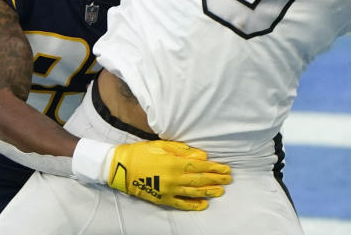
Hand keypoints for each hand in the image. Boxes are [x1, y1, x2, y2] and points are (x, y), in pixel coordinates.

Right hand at [73, 138, 231, 210]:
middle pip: (200, 180)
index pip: (201, 167)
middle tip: (228, 179)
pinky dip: (193, 205)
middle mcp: (174, 178)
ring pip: (194, 192)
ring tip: (220, 191)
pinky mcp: (162, 199)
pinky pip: (181, 204)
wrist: (122, 167)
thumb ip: (183, 151)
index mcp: (175, 162)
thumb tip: (202, 156)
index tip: (226, 168)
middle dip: (216, 179)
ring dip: (209, 191)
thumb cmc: (142, 152)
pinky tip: (203, 204)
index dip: (215, 168)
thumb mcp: (163, 145)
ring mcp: (169, 190)